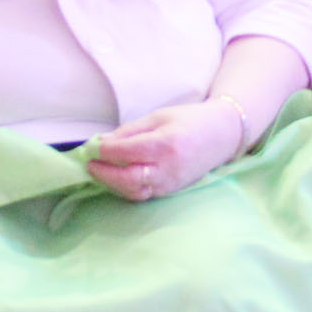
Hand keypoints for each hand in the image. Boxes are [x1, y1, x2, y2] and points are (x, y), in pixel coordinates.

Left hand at [86, 102, 245, 202]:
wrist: (222, 135)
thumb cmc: (189, 120)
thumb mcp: (158, 116)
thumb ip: (130, 131)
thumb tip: (101, 142)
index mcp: (166, 143)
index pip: (127, 152)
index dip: (104, 151)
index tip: (90, 147)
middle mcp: (169, 168)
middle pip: (128, 178)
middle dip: (104, 172)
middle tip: (88, 163)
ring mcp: (172, 183)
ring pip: (134, 191)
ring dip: (111, 183)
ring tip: (98, 170)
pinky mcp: (172, 191)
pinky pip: (143, 194)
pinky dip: (125, 188)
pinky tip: (115, 178)